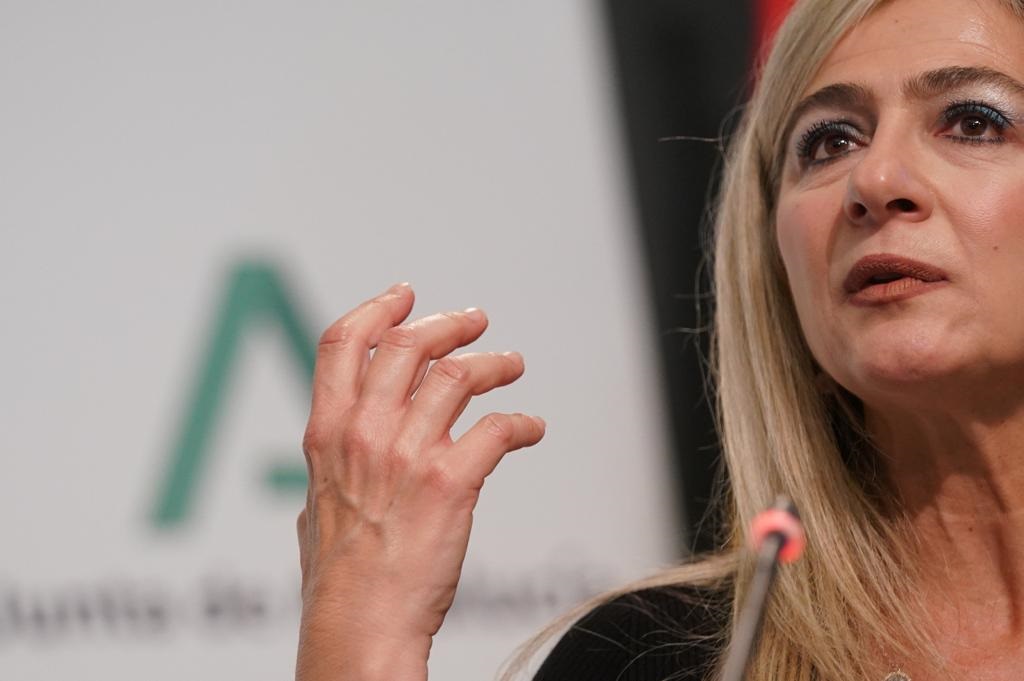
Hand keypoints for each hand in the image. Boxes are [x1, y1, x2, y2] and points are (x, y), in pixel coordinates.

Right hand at [295, 283, 545, 680]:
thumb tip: (333, 471)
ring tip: (512, 365)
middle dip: (448, 324)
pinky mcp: (451, 481)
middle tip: (474, 321)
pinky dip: (522, 423)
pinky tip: (531, 428)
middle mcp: (366, 432)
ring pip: (459, 376)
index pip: (344, 344)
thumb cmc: (337, 582)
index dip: (378, 310)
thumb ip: (328, 477)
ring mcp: (408, 453)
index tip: (404, 295)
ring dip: (493, 364)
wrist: (360, 625)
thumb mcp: (315, 513)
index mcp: (328, 432)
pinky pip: (498, 430)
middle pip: (411, 345)